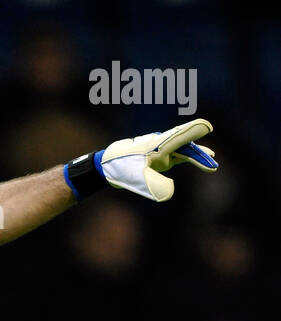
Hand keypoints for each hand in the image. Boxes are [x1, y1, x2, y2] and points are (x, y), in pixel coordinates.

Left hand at [99, 118, 217, 201]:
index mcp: (156, 145)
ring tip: (212, 163)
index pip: (178, 136)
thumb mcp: (136, 179)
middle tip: (213, 160)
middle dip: (199, 153)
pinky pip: (180, 156)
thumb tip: (170, 193)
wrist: (108, 165)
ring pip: (184, 150)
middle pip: (185, 144)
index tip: (207, 127)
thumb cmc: (120, 168)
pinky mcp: (162, 157)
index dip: (193, 131)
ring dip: (198, 156)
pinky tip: (200, 161)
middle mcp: (161, 144)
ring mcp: (162, 150)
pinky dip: (191, 159)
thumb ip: (153, 184)